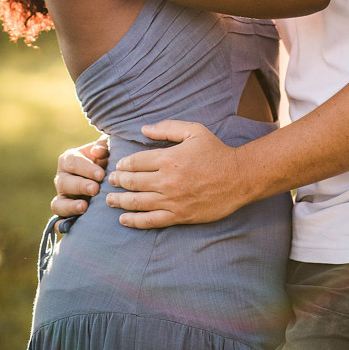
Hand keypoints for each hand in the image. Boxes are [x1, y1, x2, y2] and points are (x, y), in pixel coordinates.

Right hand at [51, 137, 108, 223]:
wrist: (104, 178)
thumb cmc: (104, 160)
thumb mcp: (104, 150)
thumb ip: (102, 147)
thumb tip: (97, 152)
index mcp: (69, 159)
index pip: (73, 162)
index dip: (86, 169)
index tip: (101, 175)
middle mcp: (62, 178)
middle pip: (64, 183)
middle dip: (80, 186)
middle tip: (96, 189)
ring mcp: (61, 196)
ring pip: (58, 203)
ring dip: (71, 206)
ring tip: (85, 206)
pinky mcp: (64, 212)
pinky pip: (58, 220)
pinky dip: (61, 224)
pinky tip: (70, 226)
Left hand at [105, 121, 243, 228]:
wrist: (238, 178)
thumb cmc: (216, 152)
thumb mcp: (194, 131)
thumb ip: (167, 128)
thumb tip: (143, 129)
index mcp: (169, 159)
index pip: (136, 162)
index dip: (124, 164)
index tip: (118, 166)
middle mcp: (167, 181)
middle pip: (133, 182)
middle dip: (118, 182)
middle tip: (109, 181)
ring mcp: (173, 201)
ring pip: (138, 202)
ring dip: (120, 201)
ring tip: (110, 200)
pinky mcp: (180, 216)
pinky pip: (152, 221)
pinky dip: (135, 221)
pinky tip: (124, 220)